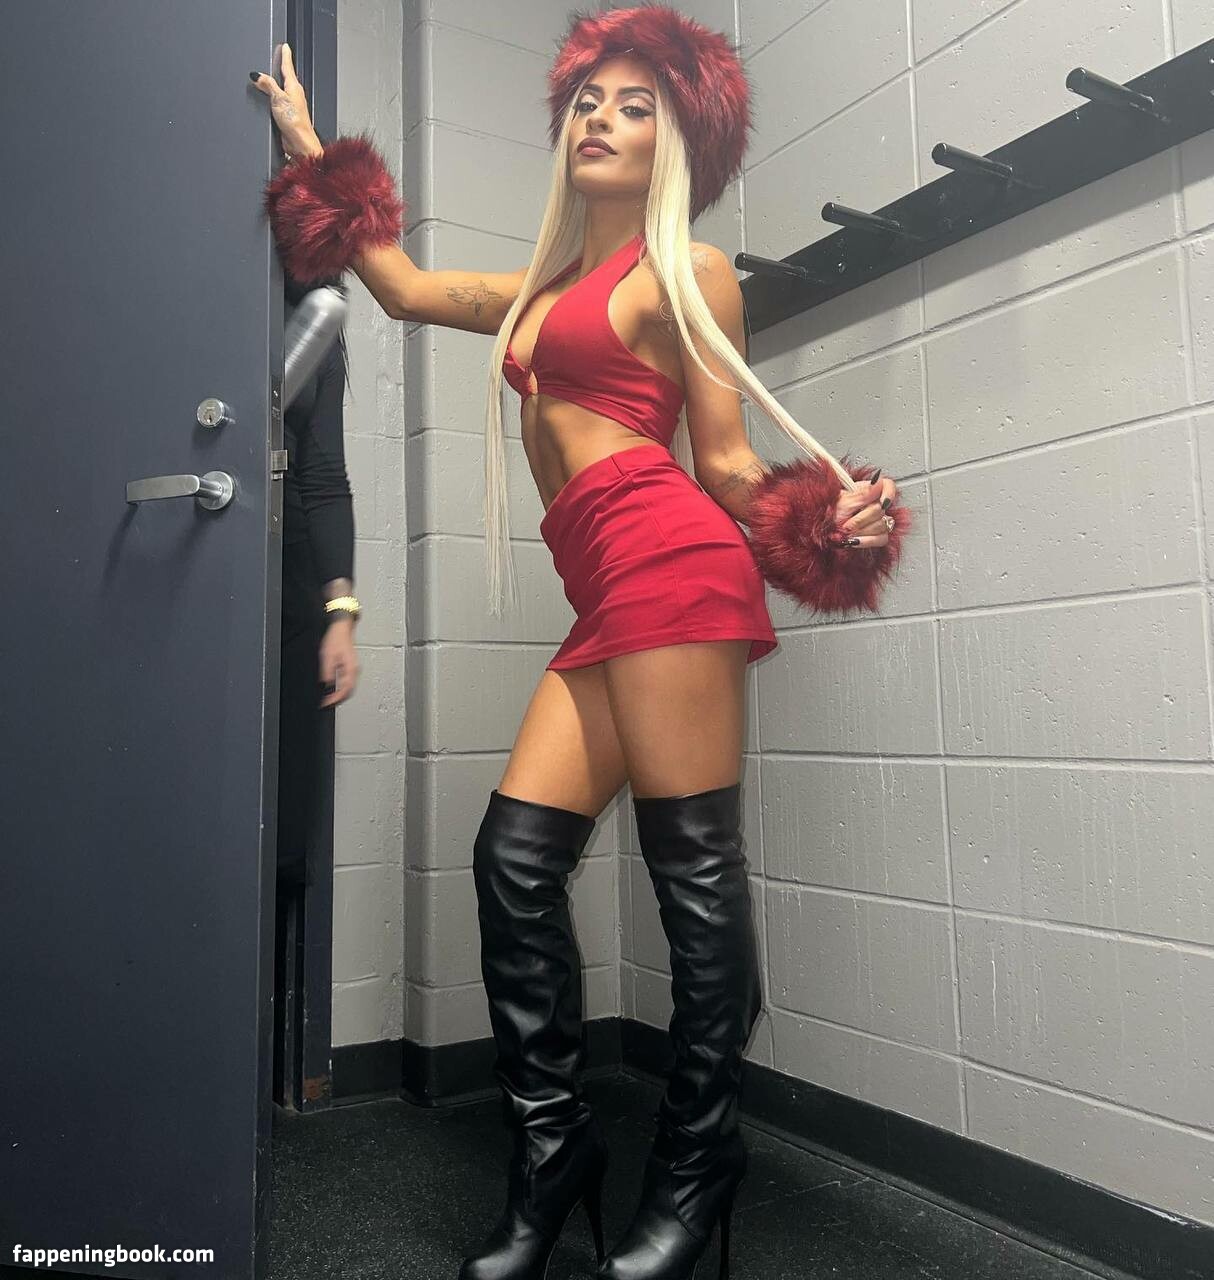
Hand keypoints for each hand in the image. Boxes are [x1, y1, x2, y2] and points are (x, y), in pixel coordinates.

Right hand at [250, 43, 321, 159]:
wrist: (301, 144)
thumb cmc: (295, 123)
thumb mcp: (278, 99)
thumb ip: (268, 85)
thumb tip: (258, 75)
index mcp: (294, 87)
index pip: (288, 67)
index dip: (285, 56)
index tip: (285, 46)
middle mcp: (295, 95)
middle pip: (286, 77)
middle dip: (282, 67)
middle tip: (280, 56)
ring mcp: (292, 106)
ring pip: (283, 89)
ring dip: (277, 82)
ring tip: (273, 75)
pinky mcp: (288, 116)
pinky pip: (280, 101)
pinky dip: (275, 96)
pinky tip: (272, 98)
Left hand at [318, 619, 359, 707]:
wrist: (342, 628)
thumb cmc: (336, 639)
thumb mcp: (327, 657)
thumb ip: (327, 673)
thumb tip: (326, 686)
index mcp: (350, 669)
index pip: (345, 690)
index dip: (335, 699)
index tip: (326, 703)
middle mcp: (354, 670)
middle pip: (349, 691)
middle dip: (338, 700)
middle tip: (327, 704)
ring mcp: (354, 669)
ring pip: (349, 688)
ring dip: (340, 695)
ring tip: (329, 698)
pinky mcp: (351, 667)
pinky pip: (348, 682)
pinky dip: (341, 688)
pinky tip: (334, 689)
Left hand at [832, 474, 897, 547]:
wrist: (820, 535)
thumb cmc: (827, 517)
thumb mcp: (841, 503)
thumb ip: (862, 494)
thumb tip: (878, 481)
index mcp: (866, 491)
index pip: (887, 486)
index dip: (889, 493)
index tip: (882, 502)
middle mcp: (873, 505)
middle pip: (881, 510)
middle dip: (862, 519)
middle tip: (846, 524)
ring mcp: (877, 521)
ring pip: (883, 525)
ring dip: (862, 531)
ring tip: (846, 532)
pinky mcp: (877, 536)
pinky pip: (882, 539)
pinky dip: (867, 541)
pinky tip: (854, 541)